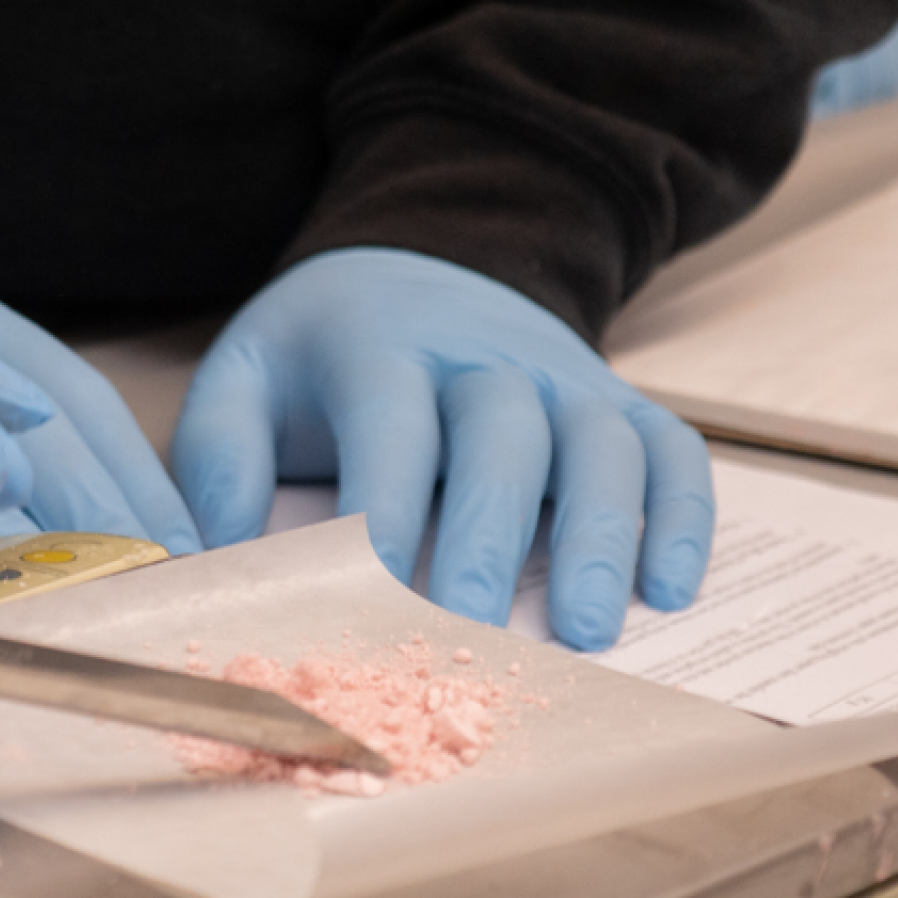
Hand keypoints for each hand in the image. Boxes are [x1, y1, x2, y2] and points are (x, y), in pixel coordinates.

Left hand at [171, 247, 712, 649]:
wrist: (421, 267)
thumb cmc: (325, 355)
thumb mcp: (247, 375)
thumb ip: (220, 456)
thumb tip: (216, 553)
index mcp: (382, 346)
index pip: (390, 420)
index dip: (383, 499)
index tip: (370, 582)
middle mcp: (485, 356)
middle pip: (502, 435)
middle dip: (490, 534)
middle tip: (474, 626)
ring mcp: (564, 377)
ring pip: (600, 445)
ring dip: (602, 535)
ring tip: (590, 630)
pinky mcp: (619, 404)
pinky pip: (671, 450)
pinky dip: (681, 516)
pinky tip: (670, 590)